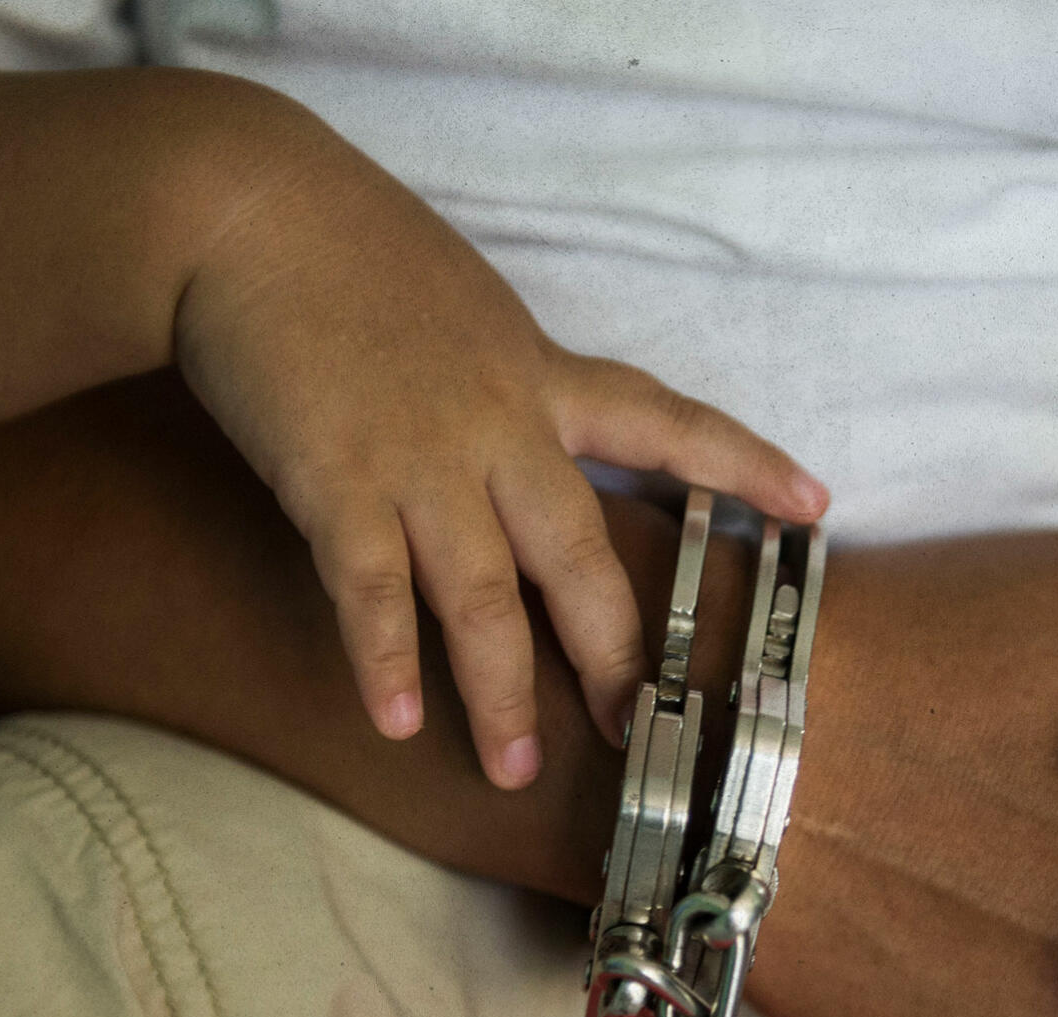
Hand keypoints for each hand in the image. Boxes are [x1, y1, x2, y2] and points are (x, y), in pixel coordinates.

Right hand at [176, 98, 822, 780]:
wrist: (243, 208)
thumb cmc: (352, 248)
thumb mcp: (469, 305)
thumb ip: (510, 381)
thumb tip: (529, 438)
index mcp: (540, 376)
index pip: (665, 421)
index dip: (743, 464)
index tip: (814, 504)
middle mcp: (499, 428)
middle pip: (579, 556)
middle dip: (613, 652)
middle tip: (635, 730)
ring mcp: (419, 461)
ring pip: (481, 596)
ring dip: (501, 691)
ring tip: (512, 767)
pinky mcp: (335, 482)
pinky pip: (370, 591)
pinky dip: (384, 660)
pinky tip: (396, 721)